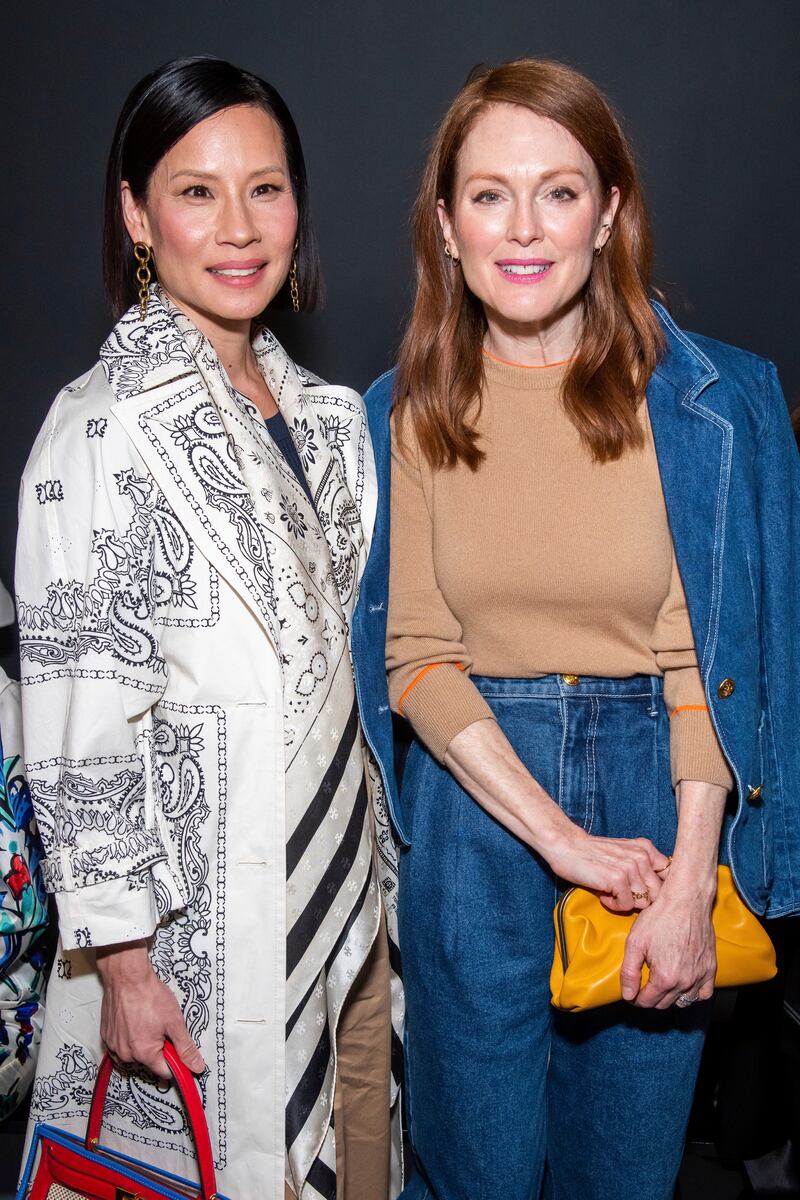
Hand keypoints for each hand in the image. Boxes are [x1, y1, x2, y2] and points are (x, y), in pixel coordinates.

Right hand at [96, 940, 205, 1077]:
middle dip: (158, 1048)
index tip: (177, 1048)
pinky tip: (134, 1022)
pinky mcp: (105, 1034)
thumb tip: (197, 1067)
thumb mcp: (175, 1022)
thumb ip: (186, 1048)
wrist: (126, 977)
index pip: (164, 1071)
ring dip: (142, 1043)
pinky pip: (120, 1044)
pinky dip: (128, 1037)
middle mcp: (125, 1055)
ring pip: (133, 1053)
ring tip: (147, 1021)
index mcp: (144, 1054)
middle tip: (162, 1027)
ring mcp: (113, 1045)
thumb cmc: (150, 996)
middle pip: (148, 1061)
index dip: (175, 1061)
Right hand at [547, 822, 669, 911]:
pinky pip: (626, 905)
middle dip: (641, 899)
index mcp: (645, 848)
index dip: (657, 889)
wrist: (566, 846)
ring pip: (643, 902)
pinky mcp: (618, 879)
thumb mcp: (624, 852)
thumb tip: (661, 891)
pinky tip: (602, 894)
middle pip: (658, 893)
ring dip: (626, 902)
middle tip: (623, 894)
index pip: (669, 877)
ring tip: (610, 892)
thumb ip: (642, 865)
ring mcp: (630, 867)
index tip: (641, 891)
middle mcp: (641, 856)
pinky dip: (613, 904)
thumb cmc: (592, 853)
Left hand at [620, 870, 716, 1007]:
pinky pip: (704, 993)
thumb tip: (628, 995)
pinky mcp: (711, 969)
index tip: (631, 991)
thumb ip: (629, 972)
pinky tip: (683, 983)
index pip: (646, 1001)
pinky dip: (693, 993)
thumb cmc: (659, 918)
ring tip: (662, 983)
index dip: (635, 998)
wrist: (686, 900)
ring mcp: (700, 976)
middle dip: (651, 997)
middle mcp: (685, 982)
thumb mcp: (635, 942)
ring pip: (683, 1001)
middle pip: (664, 1003)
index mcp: (664, 978)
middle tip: (643, 984)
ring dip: (670, 997)